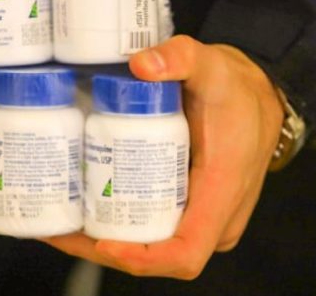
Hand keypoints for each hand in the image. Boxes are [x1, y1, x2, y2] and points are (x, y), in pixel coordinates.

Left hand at [45, 35, 283, 279]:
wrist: (259, 95)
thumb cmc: (237, 88)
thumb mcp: (210, 65)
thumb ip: (181, 57)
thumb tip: (142, 64)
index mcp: (221, 192)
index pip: (184, 253)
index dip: (141, 258)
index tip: (101, 241)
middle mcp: (216, 218)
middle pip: (157, 256)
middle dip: (103, 250)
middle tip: (55, 229)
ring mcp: (204, 218)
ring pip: (152, 246)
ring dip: (103, 242)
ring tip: (57, 224)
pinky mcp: (191, 209)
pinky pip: (155, 230)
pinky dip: (118, 227)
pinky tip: (83, 211)